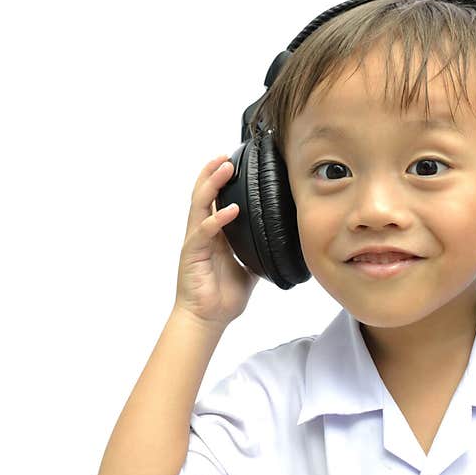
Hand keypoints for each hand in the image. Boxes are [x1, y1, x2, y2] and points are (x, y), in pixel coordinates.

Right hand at [173, 154, 259, 327]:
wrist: (208, 318)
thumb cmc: (224, 295)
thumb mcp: (250, 267)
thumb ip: (258, 251)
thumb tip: (283, 243)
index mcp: (215, 234)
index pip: (214, 199)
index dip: (221, 180)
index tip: (234, 162)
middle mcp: (202, 232)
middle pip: (202, 194)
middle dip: (213, 172)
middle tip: (227, 156)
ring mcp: (196, 241)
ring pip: (199, 204)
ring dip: (211, 184)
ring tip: (224, 168)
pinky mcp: (192, 253)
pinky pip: (204, 231)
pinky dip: (217, 219)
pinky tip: (231, 211)